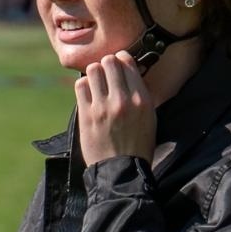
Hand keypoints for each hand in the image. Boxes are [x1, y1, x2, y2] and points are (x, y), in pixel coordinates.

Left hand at [76, 51, 155, 165]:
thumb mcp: (150, 117)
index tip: (119, 65)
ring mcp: (102, 107)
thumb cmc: (138, 145)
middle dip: (107, 64)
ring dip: (94, 73)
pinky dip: (84, 86)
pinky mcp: (86, 115)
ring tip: (97, 83)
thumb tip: (127, 72)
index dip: (121, 60)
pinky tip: (89, 94)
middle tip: (107, 74)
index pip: (127, 62)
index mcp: (142, 100)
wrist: (122, 171)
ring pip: (93, 70)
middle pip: (109, 61)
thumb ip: (140, 93)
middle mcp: (122, 100)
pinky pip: (80, 85)